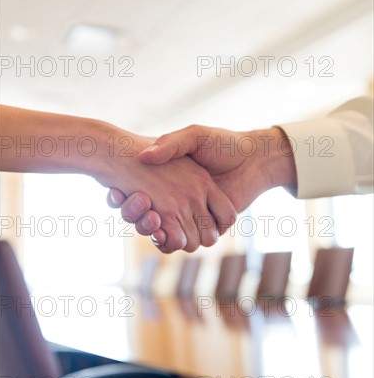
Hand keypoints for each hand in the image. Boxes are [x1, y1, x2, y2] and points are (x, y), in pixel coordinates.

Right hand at [106, 126, 295, 245]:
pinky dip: (169, 240)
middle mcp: (184, 198)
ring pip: (164, 230)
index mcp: (177, 179)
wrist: (256, 157)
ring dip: (149, 228)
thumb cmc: (224, 144)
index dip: (134, 198)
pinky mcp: (211, 226)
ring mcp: (196, 213)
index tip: (122, 191)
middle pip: (151, 215)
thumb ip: (170, 145)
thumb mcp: (193, 136)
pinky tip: (159, 231)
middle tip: (125, 201)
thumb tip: (144, 157)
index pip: (147, 195)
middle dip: (136, 214)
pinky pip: (184, 240)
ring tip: (143, 215)